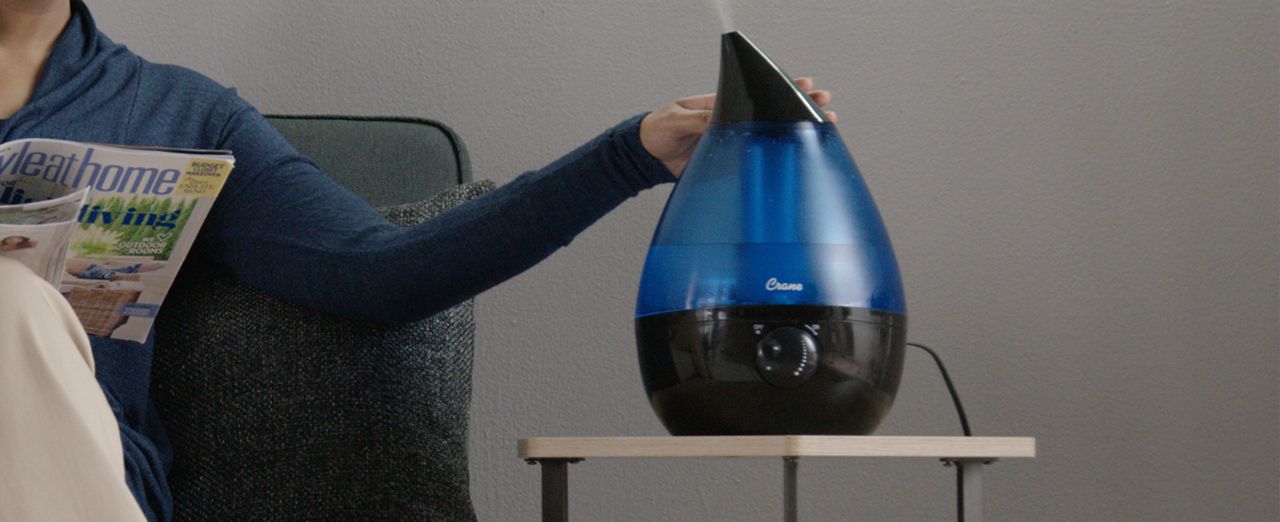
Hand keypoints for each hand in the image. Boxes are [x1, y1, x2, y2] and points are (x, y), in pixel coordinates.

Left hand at [639, 77, 835, 177]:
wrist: (645, 158)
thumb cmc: (658, 130)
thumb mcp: (676, 119)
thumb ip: (697, 119)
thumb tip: (719, 117)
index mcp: (721, 105)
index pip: (756, 93)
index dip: (781, 88)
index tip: (804, 85)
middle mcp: (732, 123)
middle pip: (770, 113)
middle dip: (799, 107)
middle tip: (823, 103)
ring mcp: (732, 143)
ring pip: (768, 137)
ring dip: (794, 132)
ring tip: (823, 125)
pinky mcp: (727, 164)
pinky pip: (754, 162)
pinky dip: (775, 160)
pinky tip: (797, 157)